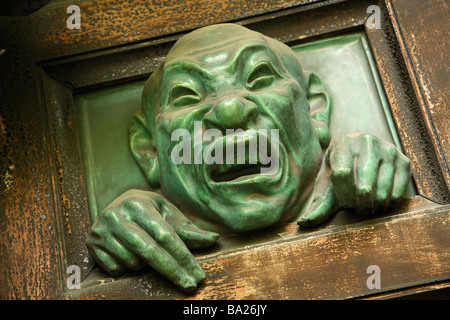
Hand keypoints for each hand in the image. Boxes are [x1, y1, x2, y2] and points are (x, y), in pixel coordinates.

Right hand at [86, 189, 218, 291]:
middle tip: (191, 286)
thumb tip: (214, 239)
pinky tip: (128, 252)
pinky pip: (117, 268)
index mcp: (137, 204)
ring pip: (133, 263)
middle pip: (150, 252)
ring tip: (145, 250)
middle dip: (173, 272)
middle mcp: (116, 216)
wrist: (115, 204)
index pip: (165, 236)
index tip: (198, 276)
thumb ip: (187, 229)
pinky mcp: (91, 245)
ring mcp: (100, 231)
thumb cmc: (147, 210)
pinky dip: (128, 266)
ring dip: (146, 265)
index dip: (183, 257)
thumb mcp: (166, 212)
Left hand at [298, 134, 410, 226]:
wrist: (362, 152)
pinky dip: (388, 203)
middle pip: (364, 186)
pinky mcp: (403, 159)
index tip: (344, 201)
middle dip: (359, 205)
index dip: (344, 194)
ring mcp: (387, 149)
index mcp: (341, 144)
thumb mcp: (328, 185)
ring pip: (382, 191)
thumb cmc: (341, 173)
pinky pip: (398, 191)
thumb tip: (303, 223)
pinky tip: (380, 200)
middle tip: (358, 208)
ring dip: (374, 205)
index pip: (341, 173)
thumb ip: (318, 205)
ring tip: (368, 204)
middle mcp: (365, 142)